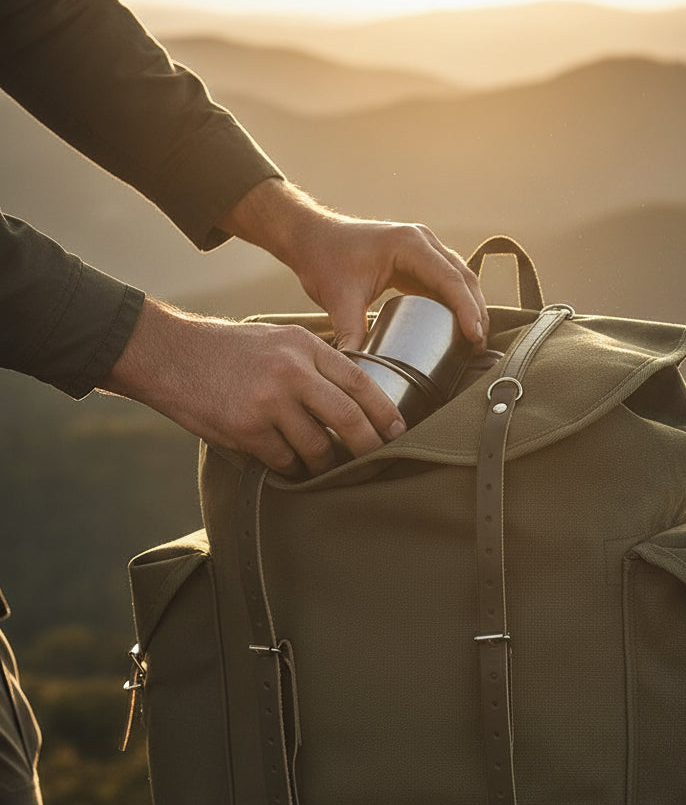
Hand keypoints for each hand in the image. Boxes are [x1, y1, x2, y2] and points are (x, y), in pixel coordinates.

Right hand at [101, 299, 407, 476]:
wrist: (168, 354)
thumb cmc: (226, 349)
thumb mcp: (277, 337)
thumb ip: (314, 360)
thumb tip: (354, 393)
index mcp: (304, 346)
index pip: (360, 381)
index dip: (385, 411)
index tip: (397, 431)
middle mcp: (291, 372)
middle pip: (348, 419)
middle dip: (367, 447)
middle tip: (373, 460)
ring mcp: (269, 402)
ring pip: (317, 447)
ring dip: (324, 463)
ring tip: (323, 465)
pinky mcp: (246, 428)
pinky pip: (283, 459)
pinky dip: (290, 466)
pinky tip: (288, 464)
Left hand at [216, 179, 488, 350]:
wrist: (311, 237)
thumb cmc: (324, 258)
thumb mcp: (339, 298)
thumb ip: (351, 333)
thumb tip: (359, 369)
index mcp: (409, 244)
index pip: (449, 278)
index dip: (467, 309)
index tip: (475, 337)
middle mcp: (422, 241)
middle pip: (463, 277)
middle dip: (476, 310)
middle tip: (479, 345)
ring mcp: (422, 248)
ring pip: (459, 277)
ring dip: (471, 305)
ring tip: (475, 339)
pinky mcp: (417, 260)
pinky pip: (446, 280)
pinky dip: (457, 301)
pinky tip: (459, 324)